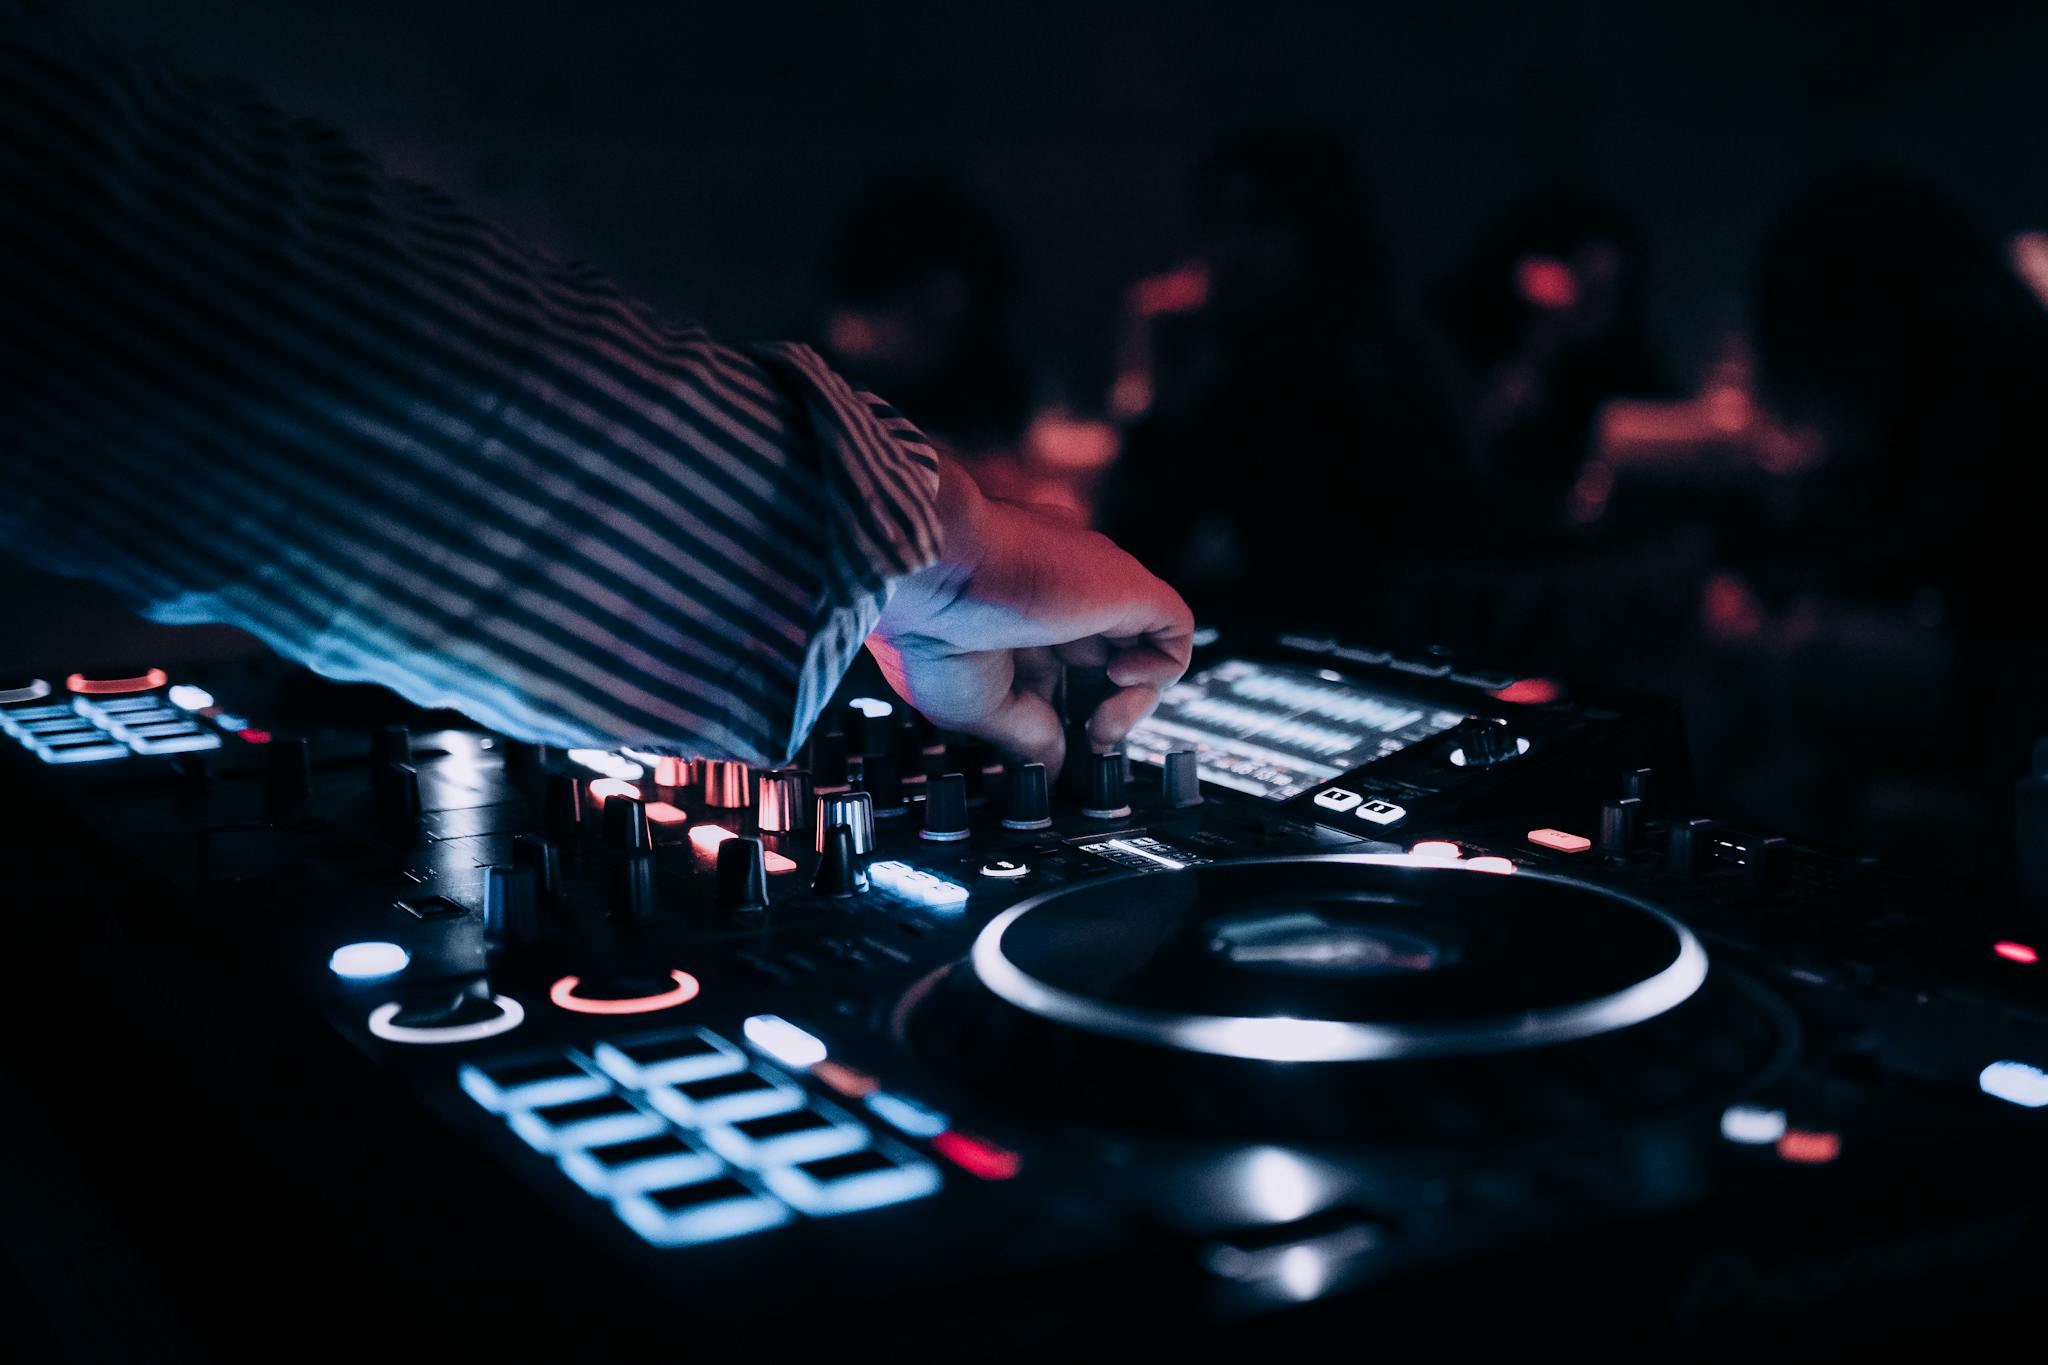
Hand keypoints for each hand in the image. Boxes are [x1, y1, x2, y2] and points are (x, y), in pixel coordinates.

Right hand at [871, 458, 1192, 775]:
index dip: (1070, 720)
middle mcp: (1060, 606)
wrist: (937, 571)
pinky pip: (1176, 630)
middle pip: (1107, 671)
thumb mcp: (977, 707)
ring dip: (1133, 704)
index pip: (1065, 679)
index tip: (1059, 751)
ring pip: (1147, 653)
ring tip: (1100, 724)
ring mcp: (1096, 595)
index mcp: (1017, 627)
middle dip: (1103, 716)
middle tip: (1085, 744)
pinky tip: (1118, 678)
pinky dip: (1160, 670)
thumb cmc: (934, 627)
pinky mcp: (1127, 588)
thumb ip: (1026, 736)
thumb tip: (1053, 767)